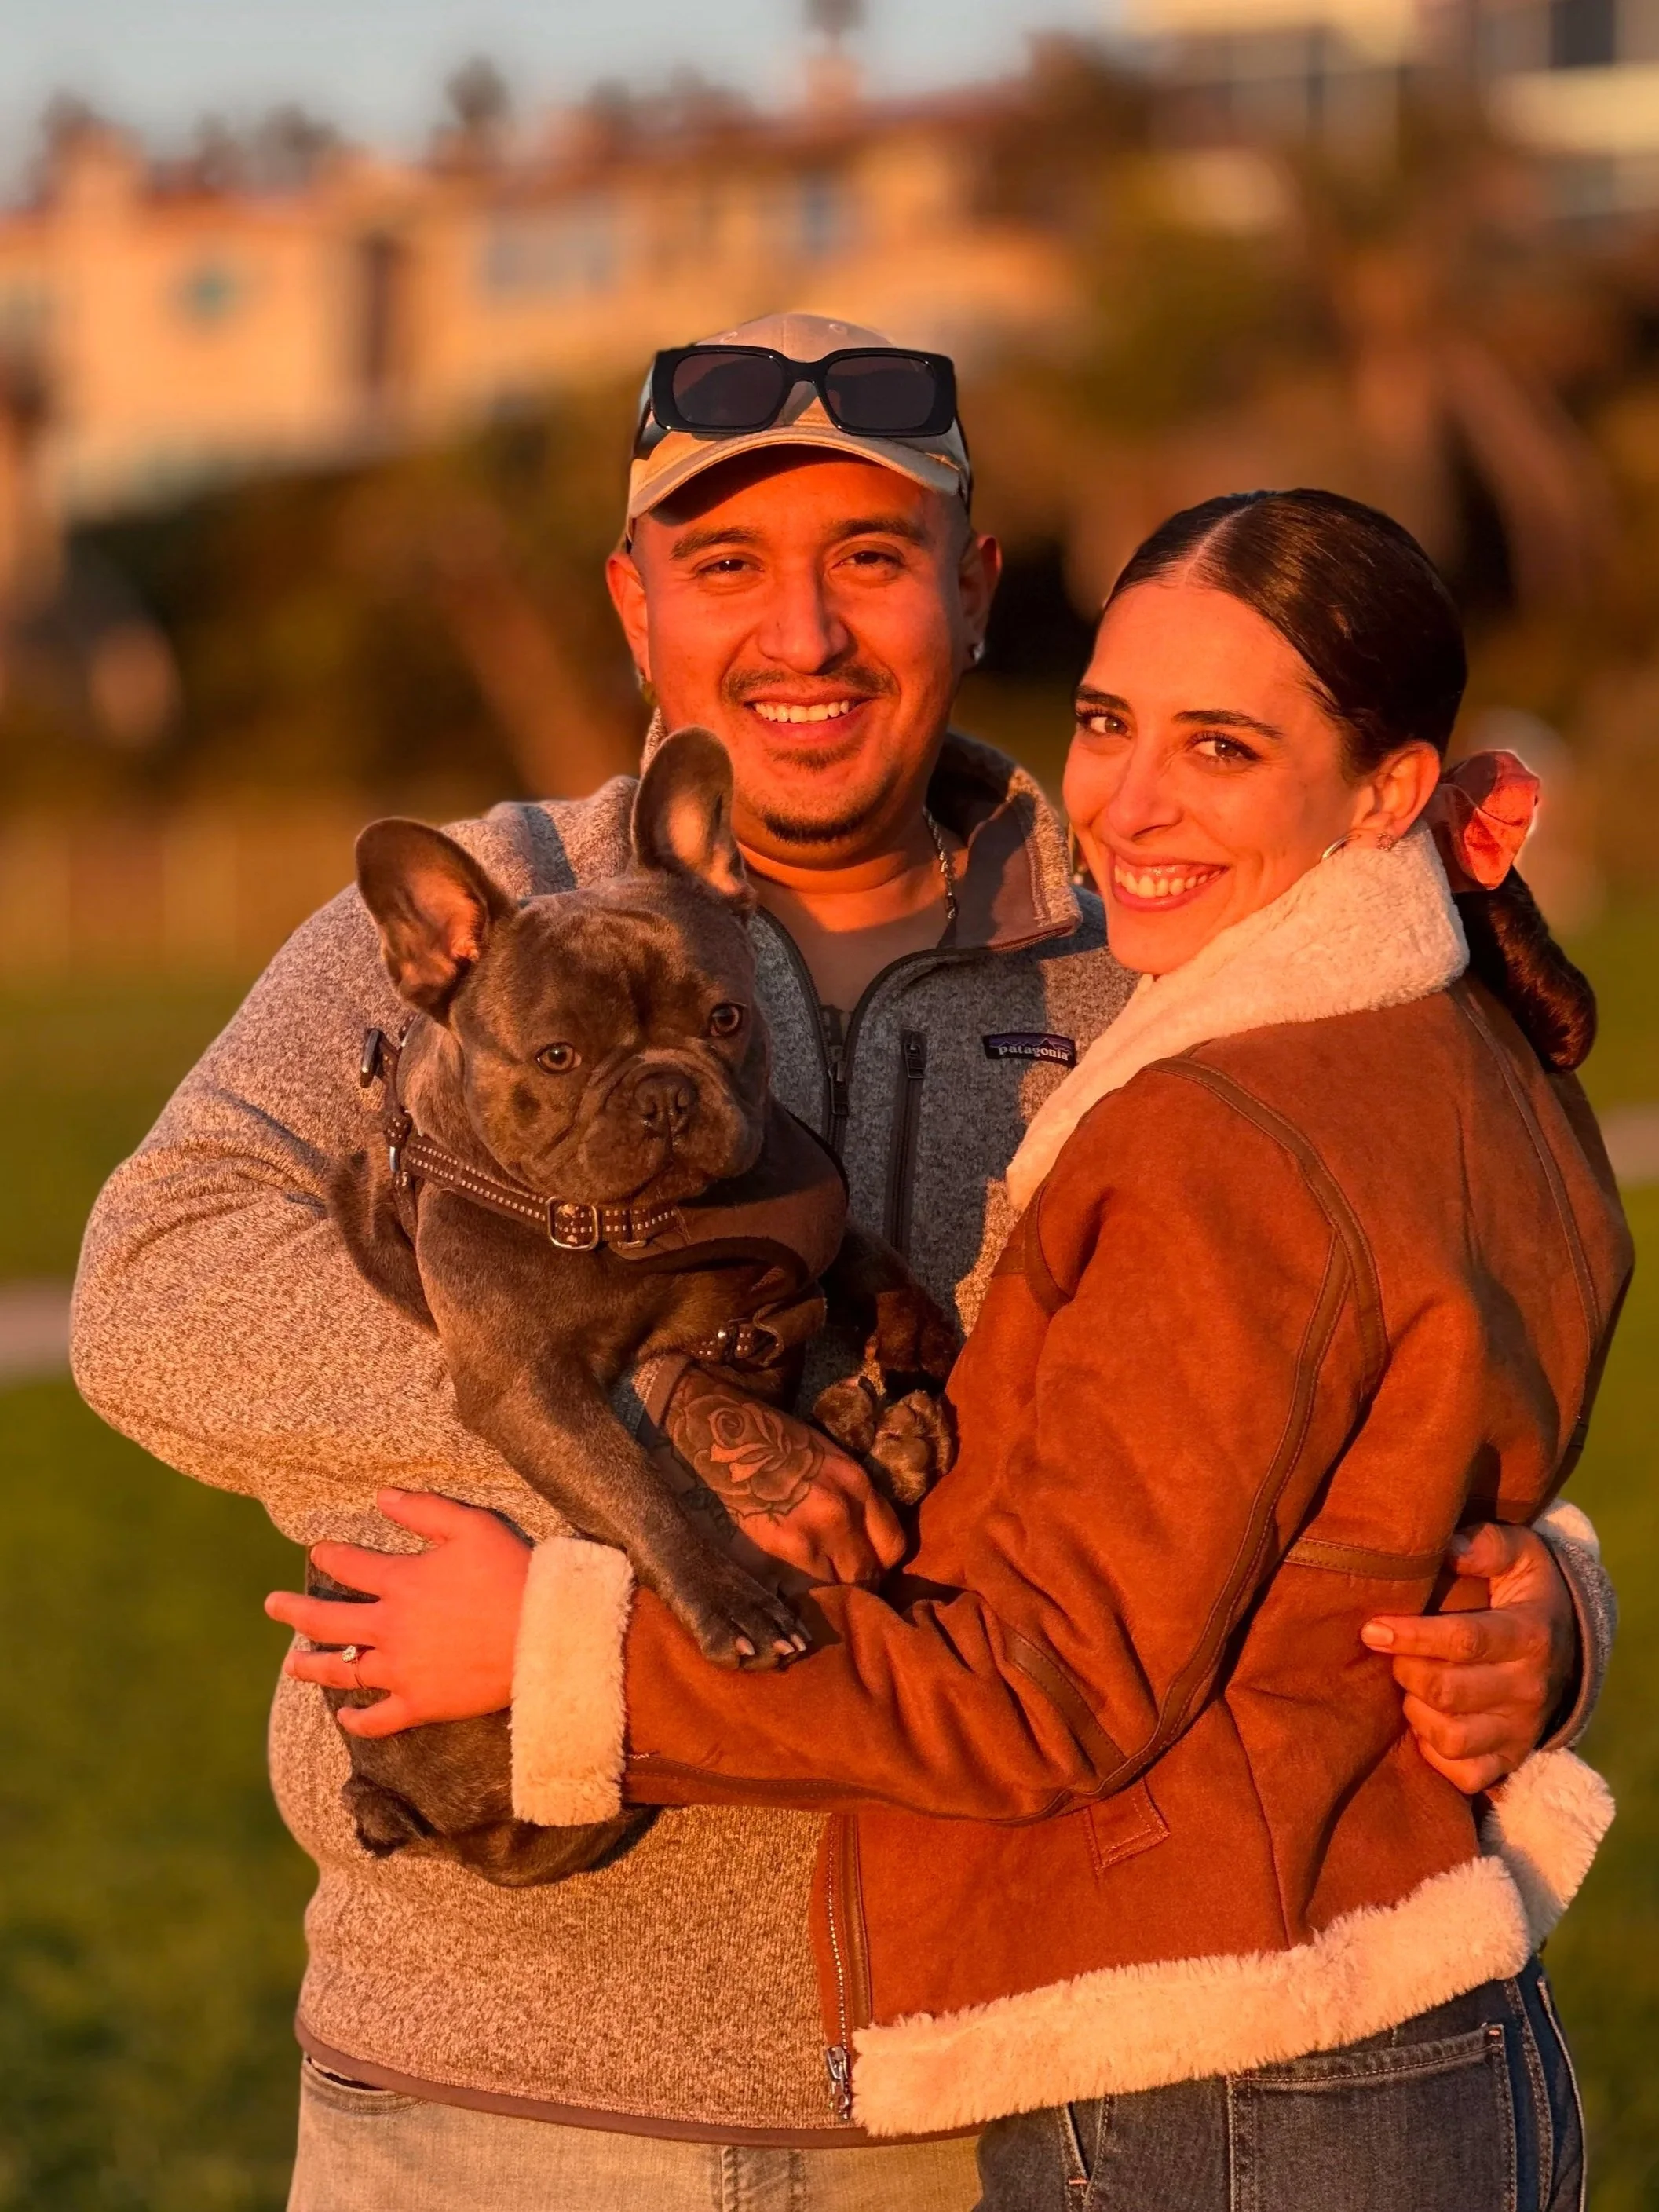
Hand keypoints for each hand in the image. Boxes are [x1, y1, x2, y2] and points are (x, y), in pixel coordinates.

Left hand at [265, 1490, 528, 1738]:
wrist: (544, 1634)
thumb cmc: (511, 1573)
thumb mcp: (471, 1525)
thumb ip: (423, 1509)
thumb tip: (381, 1495)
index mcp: (401, 1582)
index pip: (350, 1567)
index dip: (331, 1556)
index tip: (318, 1551)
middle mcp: (391, 1628)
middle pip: (328, 1621)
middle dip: (295, 1611)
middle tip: (273, 1606)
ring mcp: (402, 1670)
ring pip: (343, 1670)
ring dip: (312, 1666)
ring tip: (292, 1664)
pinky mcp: (422, 1703)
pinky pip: (379, 1717)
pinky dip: (357, 1719)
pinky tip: (344, 1717)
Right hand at [662, 1368, 905, 1589]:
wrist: (730, 1434)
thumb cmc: (775, 1441)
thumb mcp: (832, 1462)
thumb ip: (852, 1498)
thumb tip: (861, 1537)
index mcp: (859, 1485)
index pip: (894, 1545)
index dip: (882, 1562)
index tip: (867, 1565)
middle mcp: (844, 1512)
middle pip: (869, 1573)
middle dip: (858, 1583)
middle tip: (841, 1585)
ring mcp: (815, 1533)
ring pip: (840, 1587)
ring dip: (830, 1591)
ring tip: (815, 1588)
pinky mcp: (783, 1548)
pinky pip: (805, 1587)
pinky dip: (801, 1591)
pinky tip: (789, 1586)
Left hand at [1361, 1522, 1575, 1792]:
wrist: (1567, 1644)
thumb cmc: (1525, 1592)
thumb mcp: (1519, 1554)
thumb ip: (1485, 1544)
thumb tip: (1446, 1546)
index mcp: (1529, 1635)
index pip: (1465, 1641)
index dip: (1412, 1637)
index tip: (1372, 1629)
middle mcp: (1529, 1689)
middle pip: (1447, 1692)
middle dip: (1406, 1671)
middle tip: (1391, 1653)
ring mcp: (1521, 1730)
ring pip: (1450, 1738)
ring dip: (1416, 1713)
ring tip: (1411, 1686)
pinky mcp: (1511, 1759)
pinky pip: (1464, 1775)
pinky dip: (1435, 1755)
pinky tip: (1427, 1724)